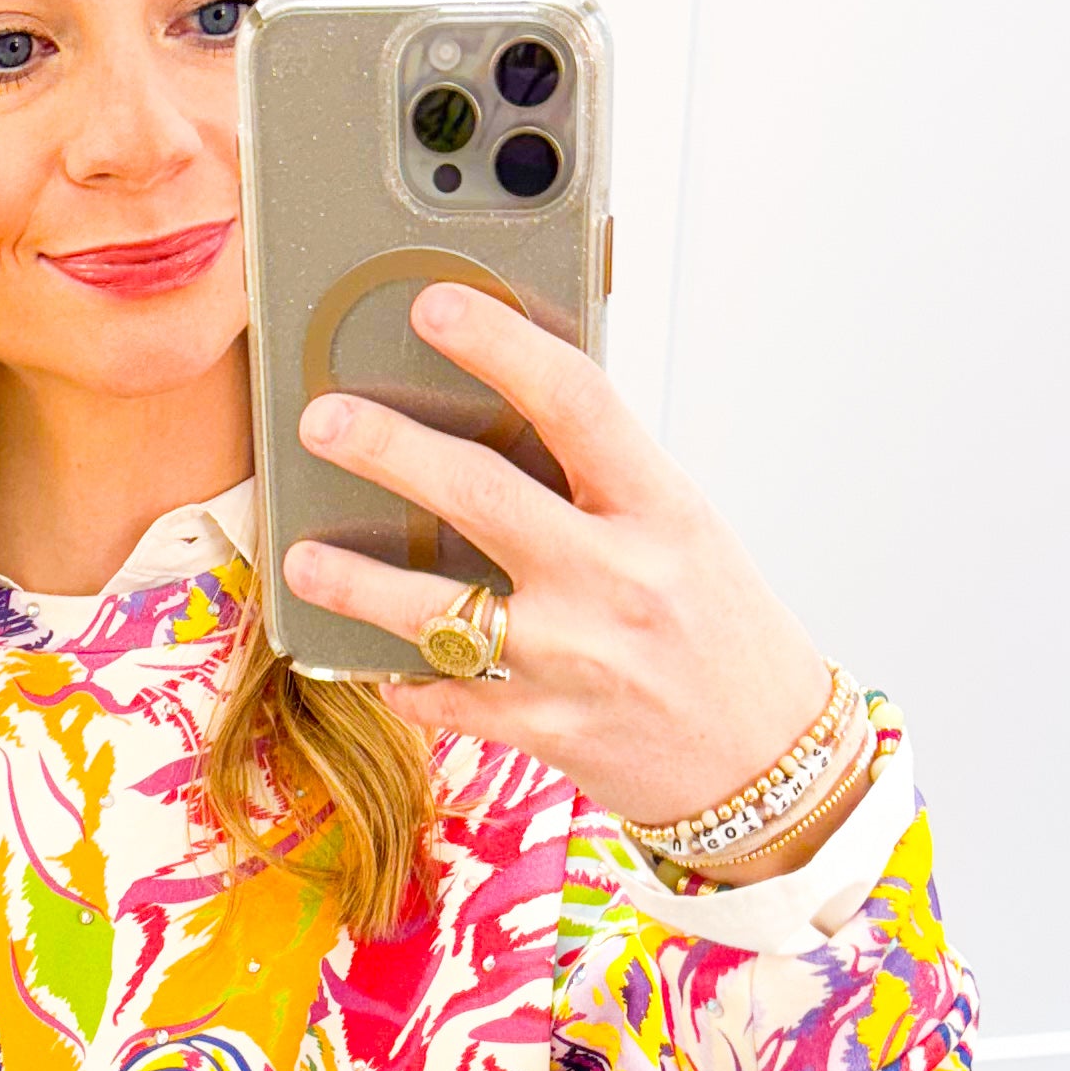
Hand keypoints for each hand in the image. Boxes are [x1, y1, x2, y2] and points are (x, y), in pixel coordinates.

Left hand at [279, 284, 839, 864]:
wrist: (769, 764)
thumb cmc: (725, 637)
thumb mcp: (685, 537)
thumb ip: (604, 486)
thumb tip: (505, 418)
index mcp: (661, 510)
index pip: (575, 401)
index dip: (499, 344)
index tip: (435, 307)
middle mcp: (618, 579)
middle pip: (481, 494)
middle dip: (387, 449)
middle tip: (323, 422)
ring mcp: (577, 661)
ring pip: (438, 612)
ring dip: (355, 583)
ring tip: (300, 559)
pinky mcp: (546, 730)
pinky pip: (447, 699)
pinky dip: (404, 683)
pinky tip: (373, 666)